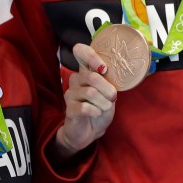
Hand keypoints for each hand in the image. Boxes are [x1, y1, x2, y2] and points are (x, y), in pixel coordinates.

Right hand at [55, 42, 117, 160]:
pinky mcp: (69, 109)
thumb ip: (109, 79)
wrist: (91, 131)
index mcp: (86, 71)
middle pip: (92, 76)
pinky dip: (96, 111)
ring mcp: (70, 94)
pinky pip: (85, 107)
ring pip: (91, 92)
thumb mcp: (109, 92)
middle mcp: (76, 79)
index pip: (81, 51)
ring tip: (105, 108)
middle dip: (108, 89)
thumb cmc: (100, 108)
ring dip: (104, 103)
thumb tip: (112, 70)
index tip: (104, 69)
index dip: (92, 56)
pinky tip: (96, 113)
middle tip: (112, 98)